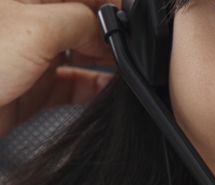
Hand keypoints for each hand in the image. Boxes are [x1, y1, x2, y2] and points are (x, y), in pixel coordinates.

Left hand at [0, 0, 119, 137]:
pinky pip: (73, 84)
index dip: (110, 0)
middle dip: (111, 32)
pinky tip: (108, 91)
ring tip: (127, 72)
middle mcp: (28, 19)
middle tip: (130, 48)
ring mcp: (31, 53)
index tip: (132, 15)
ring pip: (81, 51)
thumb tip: (109, 30)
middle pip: (83, 18)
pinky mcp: (33, 85)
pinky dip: (93, 88)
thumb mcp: (34, 28)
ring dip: (106, 61)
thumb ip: (80, 21)